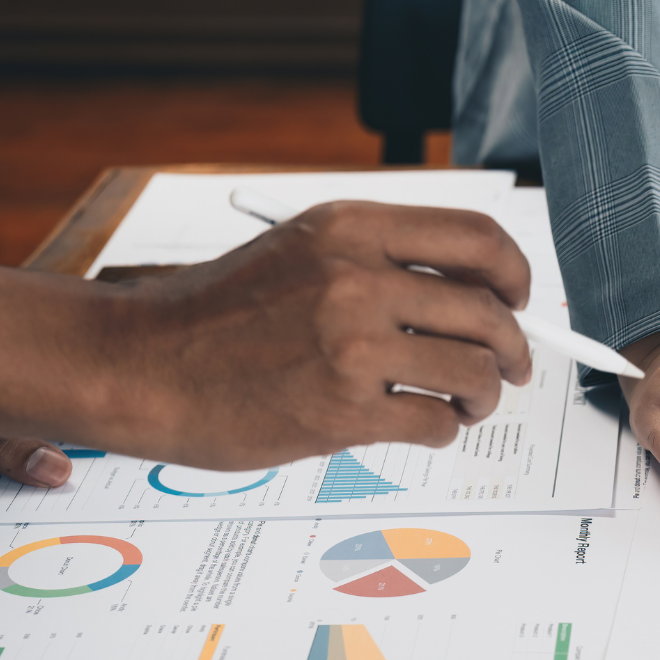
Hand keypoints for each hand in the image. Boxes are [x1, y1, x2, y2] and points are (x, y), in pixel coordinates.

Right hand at [100, 201, 533, 468]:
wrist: (141, 365)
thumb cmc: (220, 316)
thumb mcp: (302, 253)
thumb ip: (382, 261)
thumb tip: (477, 292)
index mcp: (352, 228)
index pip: (478, 239)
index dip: (516, 275)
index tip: (518, 301)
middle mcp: (357, 278)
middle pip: (489, 313)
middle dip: (514, 350)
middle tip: (511, 371)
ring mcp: (351, 345)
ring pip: (474, 372)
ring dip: (484, 397)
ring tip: (465, 404)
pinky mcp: (342, 409)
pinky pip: (436, 423)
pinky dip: (443, 430)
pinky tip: (423, 425)